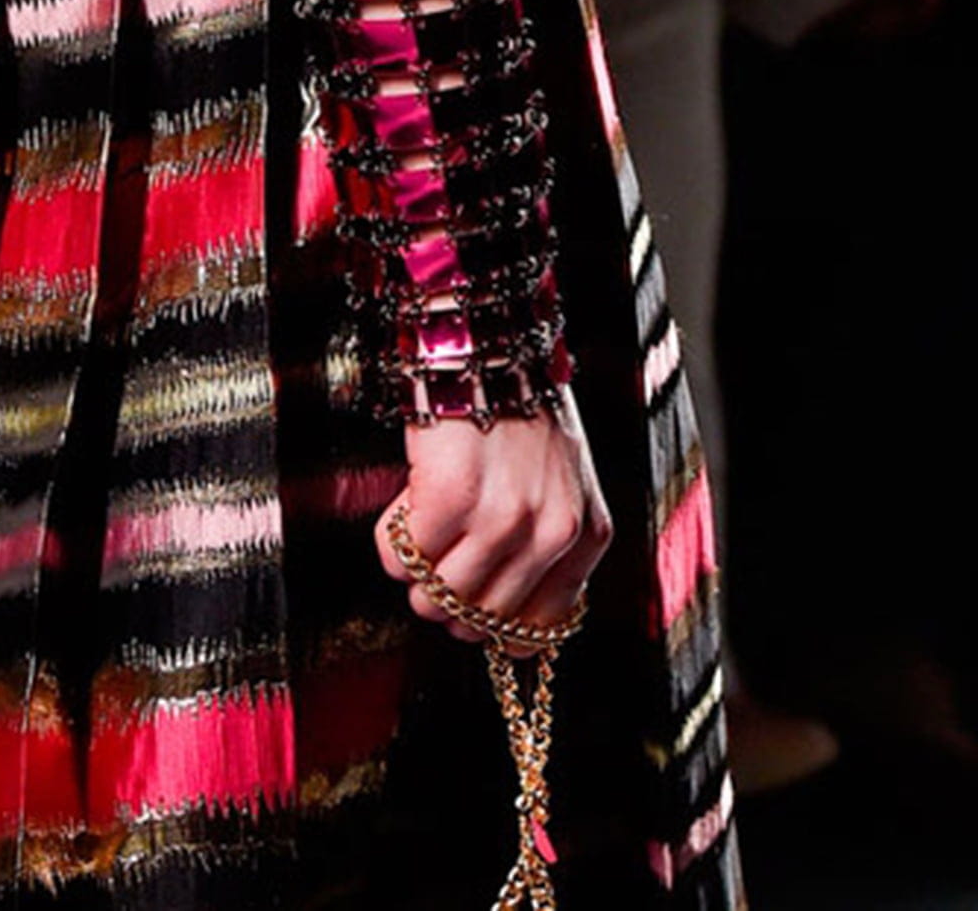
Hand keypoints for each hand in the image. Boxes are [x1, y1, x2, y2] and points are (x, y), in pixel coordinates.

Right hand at [374, 387, 612, 653]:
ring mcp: (502, 519)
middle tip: (441, 541)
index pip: (533, 633)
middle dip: (445, 590)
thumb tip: (496, 620)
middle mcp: (552, 534)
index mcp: (586, 535)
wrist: (492, 344)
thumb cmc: (520, 410)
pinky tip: (410, 493)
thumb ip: (545, 548)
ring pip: (431, 600)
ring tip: (425, 515)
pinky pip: (398, 557)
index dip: (488, 620)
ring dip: (415, 564)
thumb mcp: (561, 484)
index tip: (469, 594)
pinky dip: (391, 534)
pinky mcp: (450, 498)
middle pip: (474, 623)